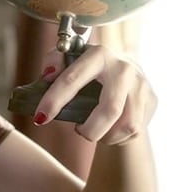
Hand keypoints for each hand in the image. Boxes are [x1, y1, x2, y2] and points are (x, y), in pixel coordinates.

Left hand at [35, 45, 156, 145]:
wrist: (126, 67)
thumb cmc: (89, 66)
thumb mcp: (69, 56)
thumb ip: (53, 60)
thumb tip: (47, 76)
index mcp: (99, 54)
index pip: (72, 79)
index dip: (54, 101)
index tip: (41, 118)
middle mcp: (123, 68)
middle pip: (110, 110)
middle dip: (90, 130)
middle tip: (79, 131)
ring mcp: (141, 84)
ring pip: (127, 125)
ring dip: (106, 136)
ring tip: (94, 131)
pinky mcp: (152, 99)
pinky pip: (135, 130)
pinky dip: (118, 137)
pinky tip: (109, 129)